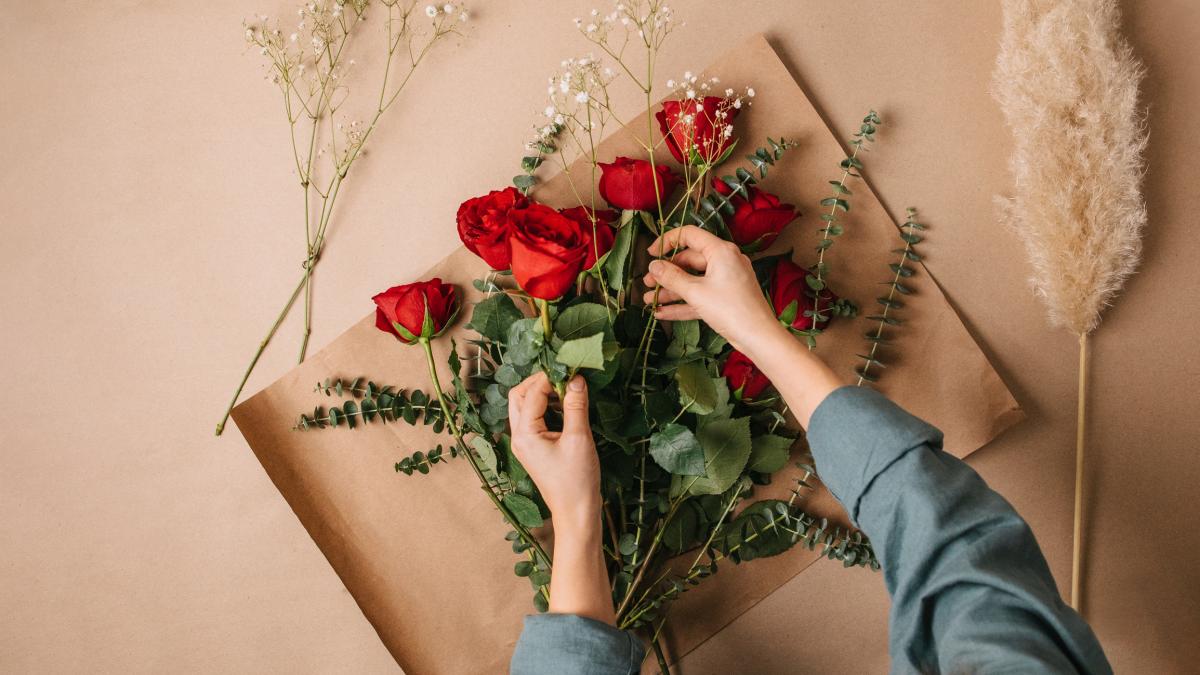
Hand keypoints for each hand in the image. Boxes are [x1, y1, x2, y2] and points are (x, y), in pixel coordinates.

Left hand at [508, 372, 600, 532]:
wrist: (576, 512)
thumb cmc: (576, 480)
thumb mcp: (579, 439)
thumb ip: (576, 406)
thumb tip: (576, 378)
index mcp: (524, 434)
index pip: (532, 393)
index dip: (550, 377)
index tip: (572, 369)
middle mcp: (519, 436)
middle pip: (519, 396)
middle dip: (540, 382)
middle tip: (564, 376)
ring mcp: (525, 443)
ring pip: (526, 407)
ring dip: (544, 393)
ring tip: (569, 390)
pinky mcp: (535, 448)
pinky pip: (535, 419)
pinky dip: (548, 407)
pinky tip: (567, 406)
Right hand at [642, 225, 784, 356]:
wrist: (758, 337)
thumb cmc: (730, 309)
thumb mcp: (696, 292)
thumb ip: (672, 277)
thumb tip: (653, 265)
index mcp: (721, 251)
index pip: (689, 235)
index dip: (667, 241)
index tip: (650, 253)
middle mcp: (725, 261)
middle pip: (689, 260)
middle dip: (666, 273)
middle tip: (647, 283)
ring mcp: (726, 279)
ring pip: (693, 280)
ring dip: (671, 290)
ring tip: (649, 300)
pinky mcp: (726, 297)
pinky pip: (701, 295)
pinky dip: (683, 303)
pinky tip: (663, 312)